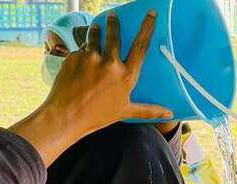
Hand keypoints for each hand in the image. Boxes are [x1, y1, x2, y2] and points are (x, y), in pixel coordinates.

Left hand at [11, 12, 170, 165]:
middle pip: (115, 35)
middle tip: (113, 16)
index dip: (147, 28)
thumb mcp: (126, 111)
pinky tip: (80, 64)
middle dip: (114, 24)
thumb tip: (169, 113)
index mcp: (126, 76)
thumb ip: (149, 109)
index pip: (140, 46)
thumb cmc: (99, 115)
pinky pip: (80, 49)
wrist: (67, 115)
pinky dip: (82, 52)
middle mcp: (110, 63)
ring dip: (96, 31)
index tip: (151, 14)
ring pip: (95, 37)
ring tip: (96, 30)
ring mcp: (90, 58)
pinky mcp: (74, 56)